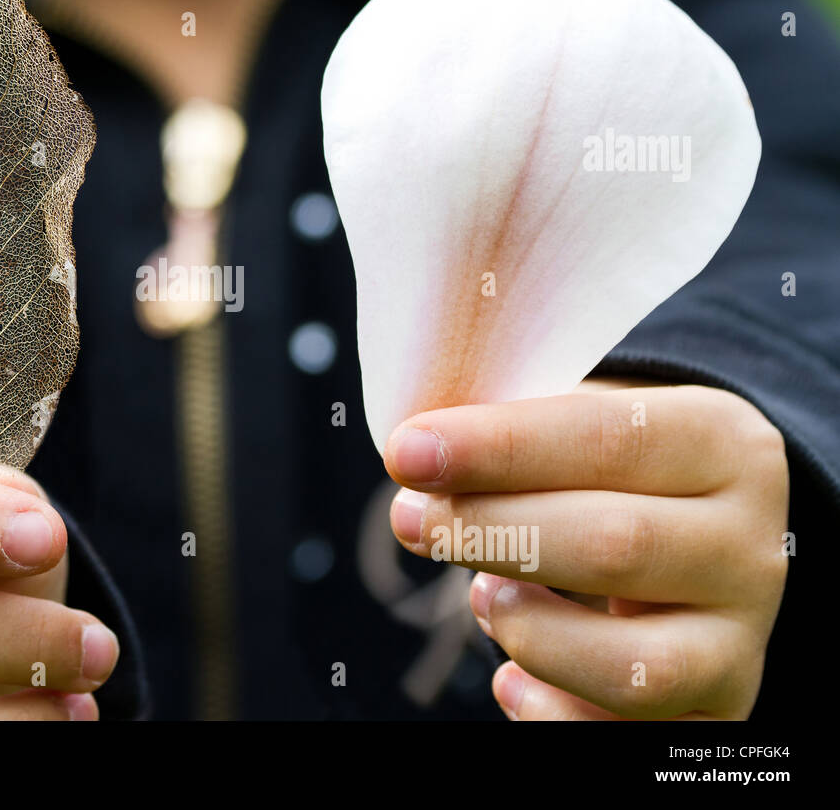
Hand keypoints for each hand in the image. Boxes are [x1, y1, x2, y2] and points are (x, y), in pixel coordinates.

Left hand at [384, 381, 788, 719]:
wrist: (688, 531)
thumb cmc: (605, 469)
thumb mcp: (576, 421)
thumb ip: (507, 429)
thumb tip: (414, 453)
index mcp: (721, 443)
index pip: (609, 437)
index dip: (499, 446)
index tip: (408, 452)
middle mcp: (748, 544)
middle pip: (616, 544)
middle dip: (490, 531)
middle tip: (410, 519)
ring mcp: (738, 638)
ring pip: (634, 664)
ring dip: (530, 631)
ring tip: (482, 596)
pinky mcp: (715, 710)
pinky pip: (630, 734)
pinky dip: (554, 711)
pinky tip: (512, 677)